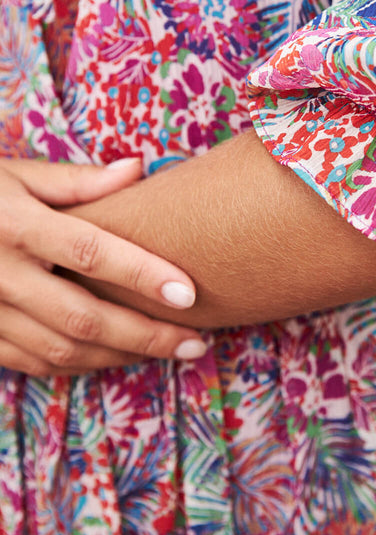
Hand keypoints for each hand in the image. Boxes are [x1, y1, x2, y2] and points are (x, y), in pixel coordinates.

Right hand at [0, 157, 206, 375]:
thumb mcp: (13, 174)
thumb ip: (76, 181)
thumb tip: (138, 168)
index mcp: (16, 225)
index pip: (90, 252)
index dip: (142, 274)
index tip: (190, 292)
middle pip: (83, 318)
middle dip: (146, 336)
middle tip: (197, 343)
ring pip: (62, 350)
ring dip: (121, 357)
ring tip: (169, 352)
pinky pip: (33, 363)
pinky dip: (80, 366)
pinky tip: (116, 358)